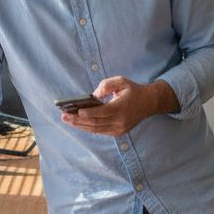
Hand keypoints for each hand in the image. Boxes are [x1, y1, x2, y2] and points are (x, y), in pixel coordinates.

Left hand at [61, 77, 176, 136]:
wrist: (149, 102)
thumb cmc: (133, 90)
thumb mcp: (121, 81)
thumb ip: (106, 86)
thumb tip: (93, 95)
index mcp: (121, 108)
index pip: (102, 113)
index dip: (88, 113)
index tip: (76, 111)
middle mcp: (120, 121)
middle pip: (95, 123)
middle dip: (78, 120)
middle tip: (64, 116)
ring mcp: (119, 129)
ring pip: (96, 129)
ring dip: (80, 125)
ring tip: (67, 120)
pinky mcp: (118, 132)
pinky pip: (100, 131)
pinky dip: (88, 127)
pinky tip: (78, 123)